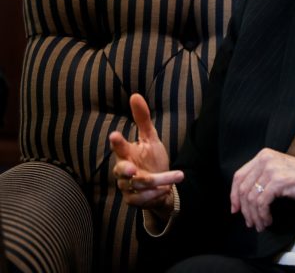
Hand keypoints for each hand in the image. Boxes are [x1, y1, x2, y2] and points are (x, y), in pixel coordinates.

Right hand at [109, 93, 183, 218]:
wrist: (161, 185)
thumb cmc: (151, 159)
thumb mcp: (150, 138)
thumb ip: (142, 120)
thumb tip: (135, 95)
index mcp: (127, 154)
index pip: (119, 147)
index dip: (117, 142)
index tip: (115, 134)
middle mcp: (124, 170)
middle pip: (121, 170)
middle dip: (126, 170)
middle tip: (133, 169)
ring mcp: (126, 186)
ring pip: (139, 184)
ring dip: (161, 180)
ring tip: (177, 176)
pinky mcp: (133, 200)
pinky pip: (142, 199)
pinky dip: (156, 194)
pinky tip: (166, 189)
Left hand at [229, 148, 294, 231]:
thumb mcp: (281, 173)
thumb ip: (263, 178)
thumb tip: (244, 199)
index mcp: (264, 155)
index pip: (239, 176)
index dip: (234, 195)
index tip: (236, 209)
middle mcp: (266, 159)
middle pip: (242, 188)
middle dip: (244, 209)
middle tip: (250, 222)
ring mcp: (272, 169)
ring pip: (251, 198)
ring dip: (254, 216)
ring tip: (261, 224)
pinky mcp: (279, 181)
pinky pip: (262, 203)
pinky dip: (263, 215)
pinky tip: (269, 220)